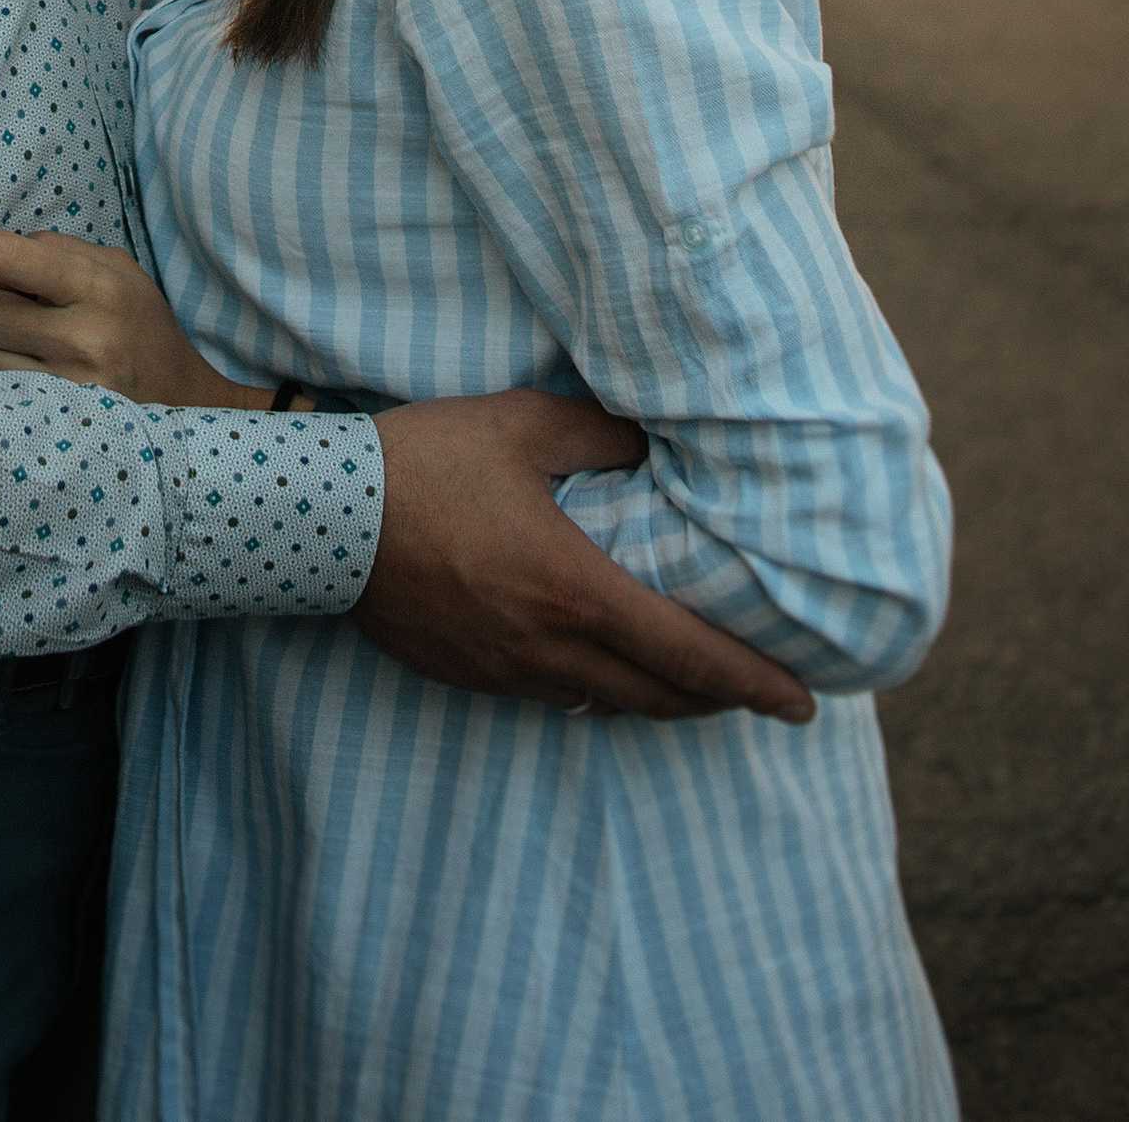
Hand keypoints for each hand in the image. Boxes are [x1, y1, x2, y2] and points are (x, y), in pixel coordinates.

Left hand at [0, 226, 263, 407]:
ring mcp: (69, 392)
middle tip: (20, 316)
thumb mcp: (115, 271)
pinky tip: (30, 385)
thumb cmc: (140, 328)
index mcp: (99, 284)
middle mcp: (85, 337)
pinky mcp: (57, 431)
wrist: (193, 408)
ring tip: (35, 357)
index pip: (1, 255)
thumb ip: (52, 251)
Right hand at [357, 393, 815, 726]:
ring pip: (608, 703)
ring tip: (689, 677)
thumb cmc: (427, 460)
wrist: (324, 517)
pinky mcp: (470, 676)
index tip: (804, 701)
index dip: (754, 683)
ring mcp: (507, 671)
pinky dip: (596, 686)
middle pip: (660, 697)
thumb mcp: (523, 424)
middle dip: (721, 701)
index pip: (688, 655)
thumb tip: (656, 442)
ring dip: (658, 696)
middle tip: (762, 692)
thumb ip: (602, 433)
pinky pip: (554, 695)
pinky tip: (597, 661)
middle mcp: (550, 646)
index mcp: (576, 589)